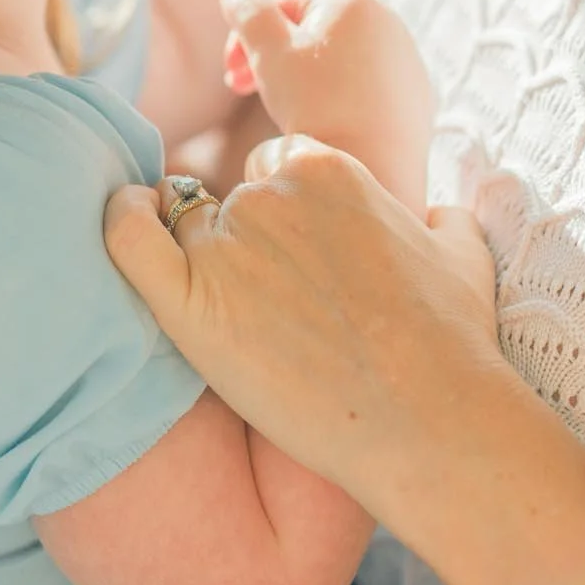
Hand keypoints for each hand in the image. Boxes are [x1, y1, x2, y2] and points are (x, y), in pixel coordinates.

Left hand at [107, 135, 506, 525]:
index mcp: (326, 169)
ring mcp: (226, 248)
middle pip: (229, 200)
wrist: (428, 418)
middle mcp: (268, 196)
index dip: (282, 210)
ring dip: (196, 257)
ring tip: (222, 307)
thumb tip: (437, 216)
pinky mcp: (190, 304)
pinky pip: (129, 241)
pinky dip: (120, 226)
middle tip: (269, 303)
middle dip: (243, 241)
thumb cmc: (451, 343)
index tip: (292, 255)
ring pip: (184, 228)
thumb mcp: (464, 255)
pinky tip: (125, 229)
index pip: (275, 165)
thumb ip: (444, 218)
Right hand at [218, 0, 433, 208]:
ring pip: (341, 51)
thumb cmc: (316, 106)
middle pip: (314, 22)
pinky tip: (324, 118)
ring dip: (305, 69)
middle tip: (243, 86)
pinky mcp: (416, 93)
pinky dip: (340, 90)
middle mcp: (386, 19)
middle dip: (273, 49)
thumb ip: (248, 13)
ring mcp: (405, 57)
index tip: (231, 70)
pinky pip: (368, 80)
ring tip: (283, 103)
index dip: (248, 28)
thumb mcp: (269, 54)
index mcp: (350, 0)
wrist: (374, 168)